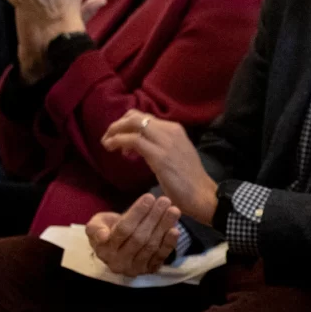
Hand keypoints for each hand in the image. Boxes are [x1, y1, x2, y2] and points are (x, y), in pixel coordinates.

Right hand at [86, 195, 182, 277]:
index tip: (149, 197)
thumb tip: (103, 236)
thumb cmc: (107, 230)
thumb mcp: (95, 225)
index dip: (137, 213)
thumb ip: (95, 228)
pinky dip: (169, 243)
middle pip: (139, 238)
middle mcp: (119, 263)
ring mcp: (135, 269)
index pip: (123, 230)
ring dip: (163, 227)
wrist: (118, 247)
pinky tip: (175, 229)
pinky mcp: (149, 270)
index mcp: (104, 250)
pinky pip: (160, 257)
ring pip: (151, 246)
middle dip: (153, 217)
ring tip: (173, 210)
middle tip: (164, 200)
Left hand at [101, 113, 217, 223]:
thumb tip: (138, 143)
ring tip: (107, 144)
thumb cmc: (188, 180)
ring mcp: (165, 141)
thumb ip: (159, 145)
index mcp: (174, 129)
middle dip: (117, 125)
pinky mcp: (159, 155)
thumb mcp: (174, 155)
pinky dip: (118, 141)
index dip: (126, 124)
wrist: (202, 195)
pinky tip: (112, 149)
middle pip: (135, 116)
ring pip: (133, 124)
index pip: (144, 117)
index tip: (119, 138)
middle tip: (108, 138)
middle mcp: (170, 130)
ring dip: (115, 132)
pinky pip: (133, 140)